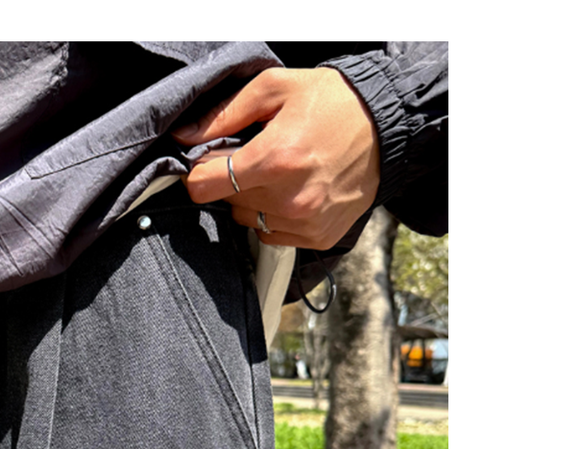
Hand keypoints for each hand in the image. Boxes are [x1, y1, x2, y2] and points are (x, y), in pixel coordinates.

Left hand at [173, 67, 380, 248]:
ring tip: (281, 173)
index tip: (208, 163)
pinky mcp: (319, 237)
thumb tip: (183, 136)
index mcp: (274, 159)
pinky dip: (275, 217)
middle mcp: (289, 199)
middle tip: (258, 157)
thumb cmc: (331, 102)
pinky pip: (273, 235)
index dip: (199, 173)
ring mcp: (305, 222)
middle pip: (227, 202)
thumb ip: (224, 114)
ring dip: (254, 200)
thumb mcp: (275, 88)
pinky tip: (295, 192)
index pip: (204, 186)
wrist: (386, 126)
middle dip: (233, 180)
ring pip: (248, 220)